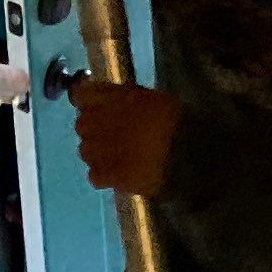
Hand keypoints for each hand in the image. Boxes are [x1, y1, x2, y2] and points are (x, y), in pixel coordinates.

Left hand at [70, 77, 181, 199]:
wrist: (190, 155)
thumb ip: (129, 96)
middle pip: (81, 124)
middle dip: (92, 129)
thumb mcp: (155, 98)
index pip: (82, 95)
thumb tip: (115, 95)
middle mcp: (102, 122)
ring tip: (115, 156)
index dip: (87, 101)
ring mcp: (103, 151)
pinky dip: (102, 175)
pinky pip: (94, 175)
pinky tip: (117, 174)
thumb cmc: (178, 122)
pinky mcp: (111, 176)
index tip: (95, 106)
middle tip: (110, 134)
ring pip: (84, 151)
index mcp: (115, 98)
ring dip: (96, 153)